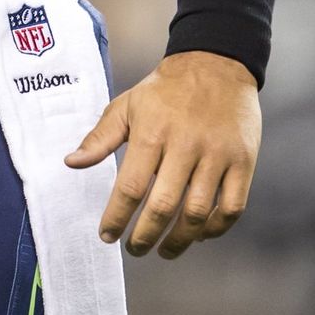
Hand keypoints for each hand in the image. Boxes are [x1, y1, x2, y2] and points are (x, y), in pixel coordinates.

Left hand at [66, 51, 260, 258]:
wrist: (215, 64)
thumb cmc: (164, 89)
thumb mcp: (126, 106)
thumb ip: (99, 138)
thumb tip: (70, 163)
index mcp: (151, 133)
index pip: (130, 186)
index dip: (117, 217)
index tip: (106, 235)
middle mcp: (185, 146)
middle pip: (163, 205)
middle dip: (145, 235)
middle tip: (134, 249)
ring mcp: (217, 156)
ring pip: (198, 212)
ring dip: (180, 240)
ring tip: (164, 250)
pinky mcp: (244, 162)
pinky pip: (233, 207)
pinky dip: (216, 228)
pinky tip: (199, 234)